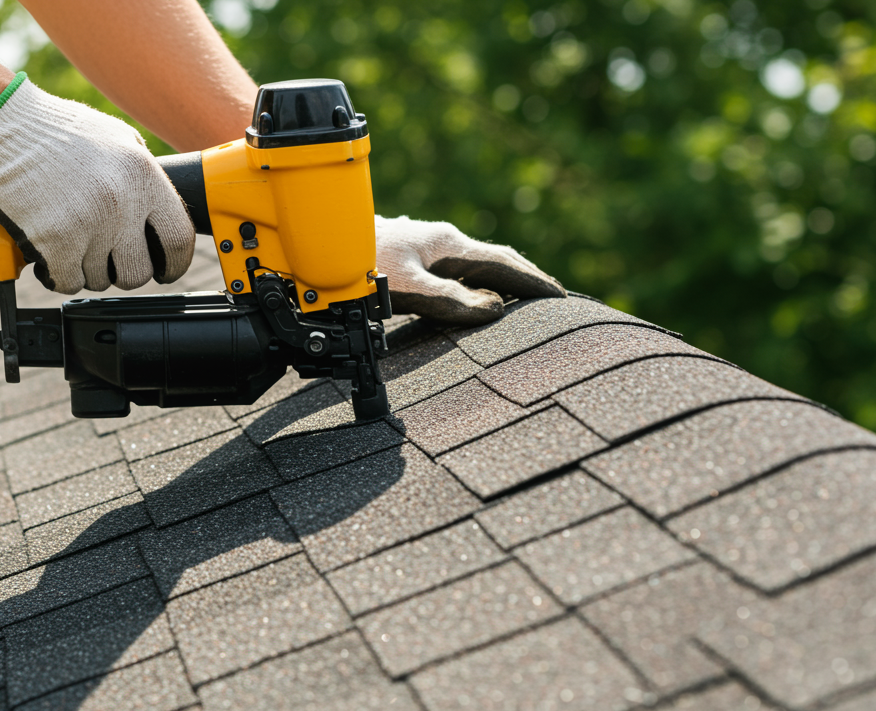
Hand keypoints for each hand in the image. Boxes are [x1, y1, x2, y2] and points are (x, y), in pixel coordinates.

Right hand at [0, 78, 194, 293]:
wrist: (5, 125)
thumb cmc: (58, 130)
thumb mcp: (118, 138)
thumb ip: (145, 174)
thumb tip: (160, 212)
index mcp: (143, 176)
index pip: (178, 239)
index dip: (174, 264)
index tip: (164, 270)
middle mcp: (121, 202)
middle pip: (138, 271)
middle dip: (123, 272)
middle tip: (108, 260)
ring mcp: (87, 224)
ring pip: (99, 280)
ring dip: (87, 270)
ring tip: (72, 243)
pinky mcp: (54, 240)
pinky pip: (68, 281)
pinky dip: (60, 275)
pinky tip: (53, 256)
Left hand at [375, 216, 564, 324]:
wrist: (314, 247)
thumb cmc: (357, 266)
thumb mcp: (407, 288)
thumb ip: (450, 299)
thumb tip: (493, 308)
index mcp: (447, 243)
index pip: (505, 263)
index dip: (534, 282)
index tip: (561, 298)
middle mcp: (439, 238)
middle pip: (493, 259)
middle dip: (524, 277)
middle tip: (552, 298)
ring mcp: (423, 244)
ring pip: (472, 262)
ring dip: (499, 278)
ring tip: (521, 297)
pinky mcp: (408, 254)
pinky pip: (452, 268)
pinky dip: (473, 280)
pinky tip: (469, 291)